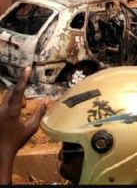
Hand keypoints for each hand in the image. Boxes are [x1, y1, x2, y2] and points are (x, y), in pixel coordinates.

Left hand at [0, 68, 46, 183]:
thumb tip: (46, 99)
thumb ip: (39, 112)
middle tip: (26, 103)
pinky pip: (4, 105)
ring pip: (7, 98)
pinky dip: (11, 106)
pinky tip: (14, 116)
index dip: (24, 78)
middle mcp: (2, 109)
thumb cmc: (16, 140)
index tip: (27, 68)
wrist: (0, 153)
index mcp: (12, 110)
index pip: (18, 90)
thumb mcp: (31, 127)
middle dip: (20, 92)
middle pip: (11, 92)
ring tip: (22, 110)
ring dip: (16, 100)